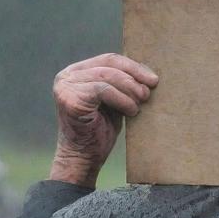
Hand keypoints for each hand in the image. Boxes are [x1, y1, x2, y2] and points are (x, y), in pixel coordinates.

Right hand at [49, 52, 158, 186]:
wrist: (83, 158)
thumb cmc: (100, 130)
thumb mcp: (113, 100)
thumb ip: (121, 83)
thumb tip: (147, 71)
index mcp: (76, 72)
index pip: (108, 59)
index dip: (133, 67)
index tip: (153, 79)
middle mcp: (66, 76)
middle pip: (108, 64)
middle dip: (134, 76)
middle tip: (148, 93)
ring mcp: (65, 87)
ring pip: (108, 77)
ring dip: (130, 89)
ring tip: (140, 104)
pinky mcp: (69, 99)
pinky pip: (103, 90)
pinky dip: (122, 100)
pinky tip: (131, 111)